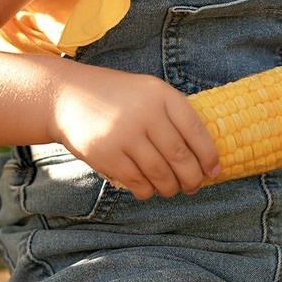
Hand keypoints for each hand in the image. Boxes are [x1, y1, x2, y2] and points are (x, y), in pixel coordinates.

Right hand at [48, 64, 220, 198]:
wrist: (66, 96)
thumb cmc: (115, 97)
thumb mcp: (147, 92)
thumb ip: (172, 115)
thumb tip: (201, 156)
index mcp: (160, 94)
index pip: (195, 129)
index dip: (208, 154)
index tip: (214, 170)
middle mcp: (145, 112)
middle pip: (179, 155)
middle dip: (191, 177)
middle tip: (194, 186)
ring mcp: (124, 134)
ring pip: (159, 172)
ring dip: (170, 187)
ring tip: (172, 189)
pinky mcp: (105, 153)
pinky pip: (136, 181)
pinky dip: (147, 190)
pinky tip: (149, 189)